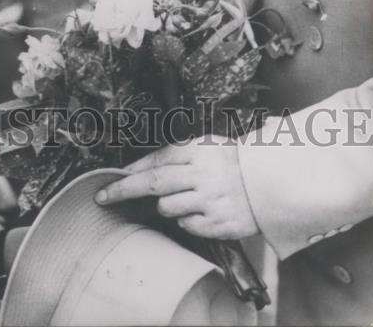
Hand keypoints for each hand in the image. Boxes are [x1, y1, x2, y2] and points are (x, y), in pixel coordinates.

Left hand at [95, 137, 258, 239]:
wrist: (269, 181)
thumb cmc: (229, 161)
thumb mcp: (204, 145)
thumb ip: (173, 154)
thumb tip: (135, 168)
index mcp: (197, 151)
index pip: (155, 161)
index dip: (130, 172)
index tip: (109, 181)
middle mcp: (202, 175)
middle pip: (153, 184)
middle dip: (123, 190)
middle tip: (103, 197)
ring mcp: (210, 201)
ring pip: (167, 208)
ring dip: (166, 206)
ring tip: (185, 198)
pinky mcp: (219, 224)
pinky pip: (186, 226)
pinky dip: (187, 221)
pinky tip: (201, 211)